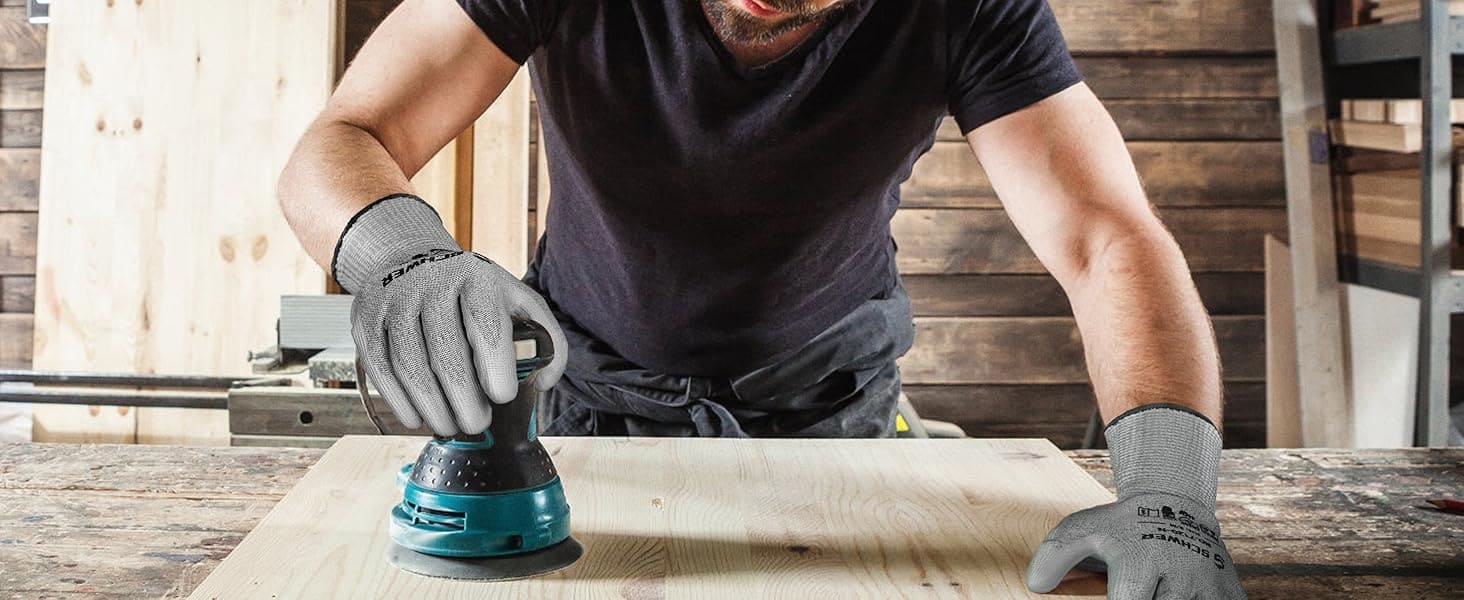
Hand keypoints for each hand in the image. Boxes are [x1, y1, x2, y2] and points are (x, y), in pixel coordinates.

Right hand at [334, 195, 567, 435]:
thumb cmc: (474, 293)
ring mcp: (394, 300)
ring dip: (432, 406)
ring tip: (450, 427)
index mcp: (477, 280)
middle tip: (476, 425)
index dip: (495, 367)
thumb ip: (544, 339)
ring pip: (409, 364)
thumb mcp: (517, 301)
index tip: (503, 398)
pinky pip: (380, 367)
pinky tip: (417, 418)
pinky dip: (399, 400)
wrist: (413, 260)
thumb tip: (543, 382)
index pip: (486, 325)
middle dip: (463, 399)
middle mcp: (432, 284)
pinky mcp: (366, 319)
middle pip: (445, 352)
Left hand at [1028, 404, 1246, 599]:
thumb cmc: (1121, 526)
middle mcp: (1179, 576)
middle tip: (1139, 588)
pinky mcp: (1232, 595)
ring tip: (1157, 588)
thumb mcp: (1082, 530)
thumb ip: (1054, 555)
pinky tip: (1179, 594)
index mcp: (1139, 562)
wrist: (1176, 501)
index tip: (1118, 598)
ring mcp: (1209, 588)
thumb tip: (1036, 585)